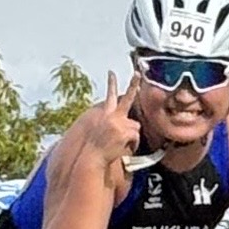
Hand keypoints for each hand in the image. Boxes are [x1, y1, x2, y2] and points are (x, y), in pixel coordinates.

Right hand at [96, 65, 144, 188]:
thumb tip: (124, 127)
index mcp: (104, 115)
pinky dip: (132, 145)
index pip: (109, 97)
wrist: (91, 156)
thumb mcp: (100, 133)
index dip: (111, 84)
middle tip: (137, 73)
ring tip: (119, 145)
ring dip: (132, 137)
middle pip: (127, 98)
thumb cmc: (94, 149)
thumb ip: (111, 126)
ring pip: (136, 126)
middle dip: (133, 84)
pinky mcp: (125, 131)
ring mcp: (119, 122)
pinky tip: (122, 149)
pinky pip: (136, 138)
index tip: (112, 72)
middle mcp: (112, 116)